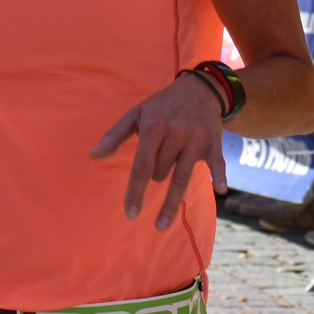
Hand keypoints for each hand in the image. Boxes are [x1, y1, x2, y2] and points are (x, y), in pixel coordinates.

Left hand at [90, 73, 226, 228]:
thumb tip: (93, 156)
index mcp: (154, 128)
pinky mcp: (213, 142)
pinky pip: (217, 161)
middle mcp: (175, 134)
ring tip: (160, 225)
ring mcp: (195, 139)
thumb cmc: (162, 105)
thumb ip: (114, 136)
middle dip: (156, 175)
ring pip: (181, 177)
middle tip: (160, 161)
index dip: (135, 192)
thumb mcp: (136, 114)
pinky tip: (220, 187)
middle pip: (161, 173)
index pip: (141, 167)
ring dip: (171, 202)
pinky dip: (219, 173)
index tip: (130, 214)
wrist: (200, 88)